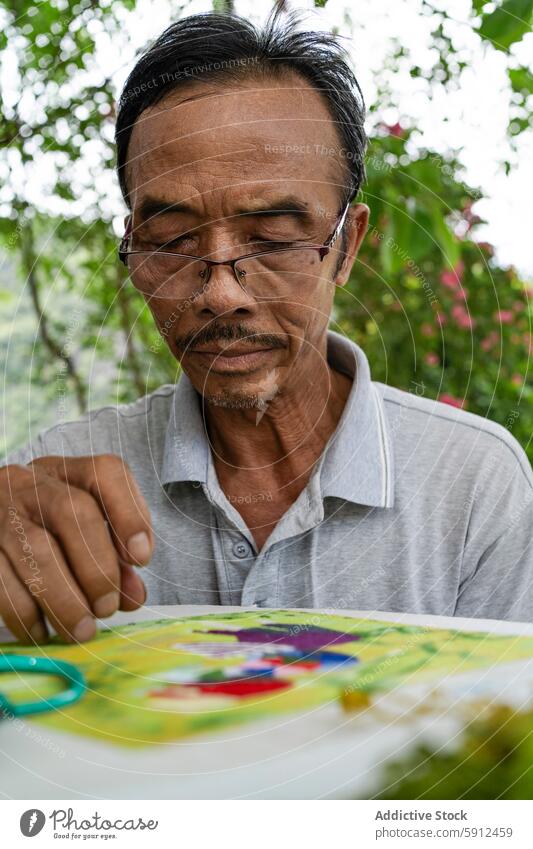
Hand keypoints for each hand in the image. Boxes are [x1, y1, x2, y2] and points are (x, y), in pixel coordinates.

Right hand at [0, 454, 152, 643]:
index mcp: (66, 473)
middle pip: (73, 511)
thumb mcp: (81, 533)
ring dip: (66, 600)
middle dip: (97, 567)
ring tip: (82, 631)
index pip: (104, 473)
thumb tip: (132, 595)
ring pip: (37, 551)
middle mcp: (30, 484)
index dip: (129, 514)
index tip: (141, 559)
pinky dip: (27, 614)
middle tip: (107, 607)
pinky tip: (42, 632)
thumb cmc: (44, 532)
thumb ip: (113, 559)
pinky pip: (2, 582)